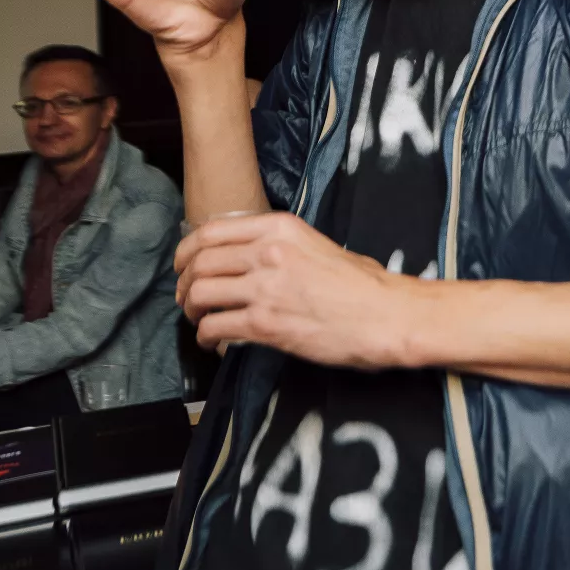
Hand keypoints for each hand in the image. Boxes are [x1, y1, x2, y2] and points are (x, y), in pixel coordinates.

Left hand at [175, 212, 408, 366]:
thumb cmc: (363, 285)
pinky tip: (212, 341)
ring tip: (198, 320)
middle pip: (200, 263)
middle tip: (186, 299)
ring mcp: (265, 287)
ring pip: (199, 294)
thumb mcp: (317, 245)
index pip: (210, 231)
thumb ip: (280, 246)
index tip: (183, 266)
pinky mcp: (266, 323)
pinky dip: (206, 336)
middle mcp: (267, 252)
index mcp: (280, 228)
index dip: (186, 251)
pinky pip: (215, 327)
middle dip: (184, 284)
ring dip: (190, 310)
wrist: (387, 315)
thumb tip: (250, 259)